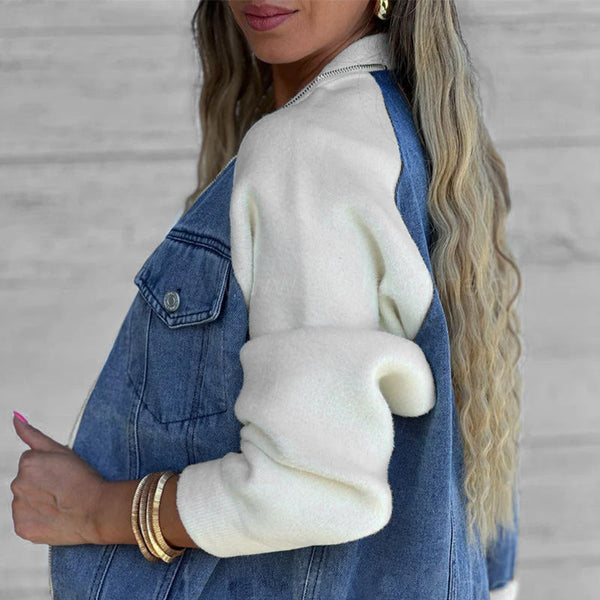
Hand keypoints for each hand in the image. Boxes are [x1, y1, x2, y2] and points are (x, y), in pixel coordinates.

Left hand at [10, 413, 107, 544]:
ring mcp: (18, 507)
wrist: (96, 509)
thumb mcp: (62, 450)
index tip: (63, 475)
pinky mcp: (22, 527)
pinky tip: (54, 517)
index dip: (49, 468)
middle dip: (41, 484)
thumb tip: (15, 417)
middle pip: (25, 481)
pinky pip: (26, 520)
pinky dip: (38, 519)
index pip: (31, 463)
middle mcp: (17, 484)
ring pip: (25, 501)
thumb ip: (33, 434)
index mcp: (27, 462)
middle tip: (63, 489)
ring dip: (38, 502)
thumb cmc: (83, 478)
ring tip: (61, 504)